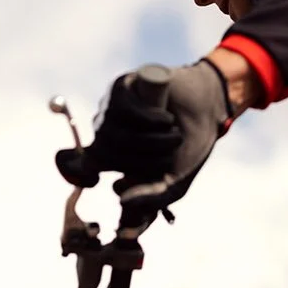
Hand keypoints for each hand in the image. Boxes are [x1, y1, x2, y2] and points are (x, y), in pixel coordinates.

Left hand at [55, 61, 230, 208]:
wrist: (207, 110)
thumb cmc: (188, 148)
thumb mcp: (174, 183)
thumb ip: (151, 198)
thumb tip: (120, 198)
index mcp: (114, 157)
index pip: (86, 166)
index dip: (80, 173)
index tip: (95, 181)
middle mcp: (106, 133)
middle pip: (108, 157)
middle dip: (146, 163)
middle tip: (170, 156)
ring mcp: (111, 109)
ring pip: (119, 137)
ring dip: (154, 142)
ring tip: (175, 136)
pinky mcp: (120, 88)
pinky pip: (127, 113)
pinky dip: (152, 121)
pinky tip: (167, 119)